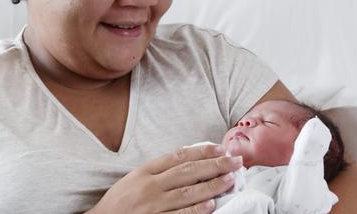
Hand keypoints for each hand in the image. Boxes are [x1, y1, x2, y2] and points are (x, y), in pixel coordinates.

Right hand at [88, 144, 242, 213]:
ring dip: (212, 185)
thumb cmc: (120, 201)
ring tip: (230, 179)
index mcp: (144, 171)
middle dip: (214, 165)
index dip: (201, 151)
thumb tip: (191, 159)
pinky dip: (196, 210)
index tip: (220, 148)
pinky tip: (211, 204)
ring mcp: (152, 206)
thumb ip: (159, 170)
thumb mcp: (135, 179)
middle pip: (187, 172)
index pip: (177, 156)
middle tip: (235, 161)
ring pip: (187, 193)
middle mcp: (149, 186)